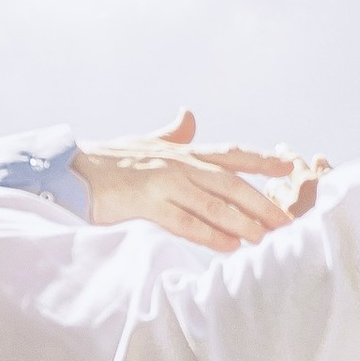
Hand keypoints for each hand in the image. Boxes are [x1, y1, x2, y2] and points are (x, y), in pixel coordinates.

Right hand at [75, 112, 310, 249]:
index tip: (290, 165)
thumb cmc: (106, 161)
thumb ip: (172, 134)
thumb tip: (189, 115)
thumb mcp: (145, 142)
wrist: (70, 170)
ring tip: (265, 237)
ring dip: (243, 222)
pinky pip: (185, 221)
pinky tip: (229, 245)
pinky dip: (209, 234)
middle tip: (287, 221)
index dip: (261, 159)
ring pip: (213, 204)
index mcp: (181, 151)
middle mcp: (178, 164)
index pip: (230, 155)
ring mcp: (163, 182)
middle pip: (231, 184)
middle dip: (262, 202)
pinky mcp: (146, 202)